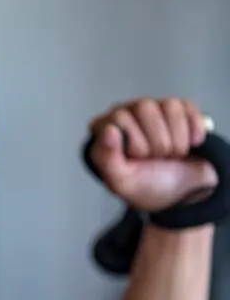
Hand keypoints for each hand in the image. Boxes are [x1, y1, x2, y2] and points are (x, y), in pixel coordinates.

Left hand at [90, 98, 217, 211]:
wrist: (181, 194)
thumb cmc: (145, 185)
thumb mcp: (121, 182)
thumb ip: (106, 159)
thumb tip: (109, 129)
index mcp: (104, 127)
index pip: (119, 118)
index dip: (135, 144)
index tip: (138, 159)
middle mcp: (127, 112)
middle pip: (145, 108)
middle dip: (157, 143)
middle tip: (156, 158)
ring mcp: (153, 108)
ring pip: (170, 106)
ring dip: (176, 139)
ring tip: (171, 153)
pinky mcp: (180, 109)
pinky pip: (190, 109)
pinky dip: (194, 131)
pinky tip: (190, 144)